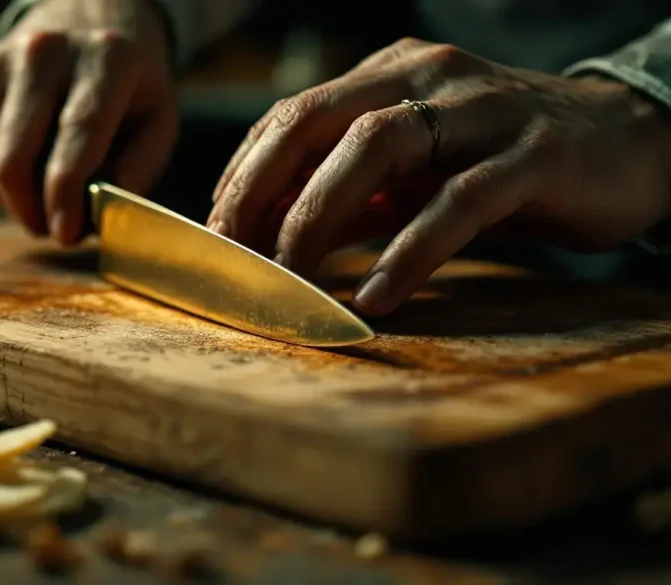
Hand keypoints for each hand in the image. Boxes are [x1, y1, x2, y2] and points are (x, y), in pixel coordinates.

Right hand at [0, 0, 178, 244]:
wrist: (87, 21)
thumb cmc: (129, 85)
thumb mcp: (158, 120)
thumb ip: (138, 170)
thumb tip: (97, 216)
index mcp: (104, 58)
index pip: (77, 133)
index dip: (65, 193)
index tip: (65, 234)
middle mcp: (43, 52)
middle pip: (14, 156)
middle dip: (30, 211)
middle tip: (52, 230)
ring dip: (11, 203)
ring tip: (42, 205)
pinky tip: (23, 174)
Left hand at [207, 37, 670, 315]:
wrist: (626, 144)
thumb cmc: (504, 163)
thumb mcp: (417, 175)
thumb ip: (353, 198)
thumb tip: (277, 237)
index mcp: (392, 75)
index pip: (295, 114)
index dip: (246, 172)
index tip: (216, 229)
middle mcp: (430, 78)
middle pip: (319, 121)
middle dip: (261, 188)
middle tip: (230, 250)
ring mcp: (483, 111)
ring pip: (377, 147)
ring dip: (319, 215)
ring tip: (289, 274)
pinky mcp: (533, 156)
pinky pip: (457, 202)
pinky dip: (408, 250)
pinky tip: (376, 296)